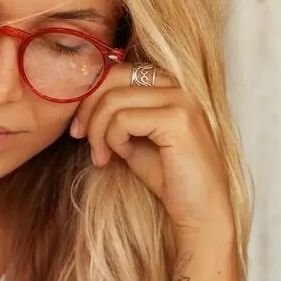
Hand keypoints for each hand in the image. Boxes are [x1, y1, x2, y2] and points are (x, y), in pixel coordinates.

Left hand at [69, 63, 232, 238]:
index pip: (116, 70)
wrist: (200, 210)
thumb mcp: (132, 137)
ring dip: (97, 131)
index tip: (79, 128)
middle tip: (80, 138)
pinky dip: (113, 139)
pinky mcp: (178, 120)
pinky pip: (123, 119)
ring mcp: (180, 100)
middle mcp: (177, 85)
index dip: (89, 97)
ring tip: (102, 155)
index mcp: (167, 85)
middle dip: (87, 110)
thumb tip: (80, 102)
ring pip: (113, 99)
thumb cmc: (167, 176)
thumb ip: (114, 114)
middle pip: (112, 77)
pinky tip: (121, 156)